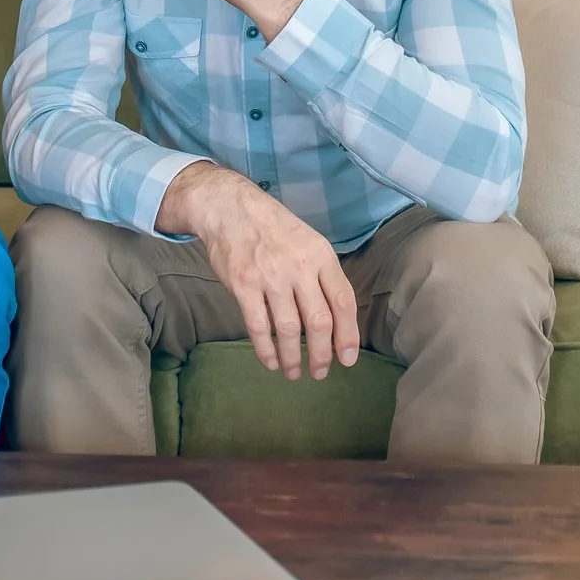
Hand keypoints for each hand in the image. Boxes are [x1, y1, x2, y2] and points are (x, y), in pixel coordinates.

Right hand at [158, 162, 359, 381]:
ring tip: (295, 372)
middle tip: (321, 372)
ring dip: (293, 357)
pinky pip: (258, 326)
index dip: (348, 334)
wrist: (231, 208)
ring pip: (288, 329)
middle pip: (318, 321)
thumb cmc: (273, 228)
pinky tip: (271, 362)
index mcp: (320, 255)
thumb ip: (322, 276)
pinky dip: (266, 350)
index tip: (348, 359)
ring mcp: (270, 276)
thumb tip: (336, 320)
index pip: (342, 301)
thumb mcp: (308, 242)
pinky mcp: (243, 285)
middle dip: (321, 354)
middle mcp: (298, 266)